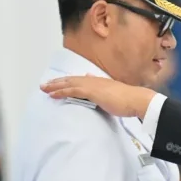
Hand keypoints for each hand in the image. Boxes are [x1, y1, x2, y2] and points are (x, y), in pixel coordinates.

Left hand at [41, 76, 156, 118]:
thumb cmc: (128, 101)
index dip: (67, 82)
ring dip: (55, 86)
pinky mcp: (92, 91)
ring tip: (44, 88)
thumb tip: (96, 85)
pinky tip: (53, 94)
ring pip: (69, 83)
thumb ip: (104, 90)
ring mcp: (92, 85)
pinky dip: (61, 91)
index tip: (58, 84)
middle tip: (45, 85)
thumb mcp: (114, 94)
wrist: (136, 100)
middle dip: (57, 82)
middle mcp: (94, 80)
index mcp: (99, 82)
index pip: (79, 80)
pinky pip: (72, 90)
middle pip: (71, 80)